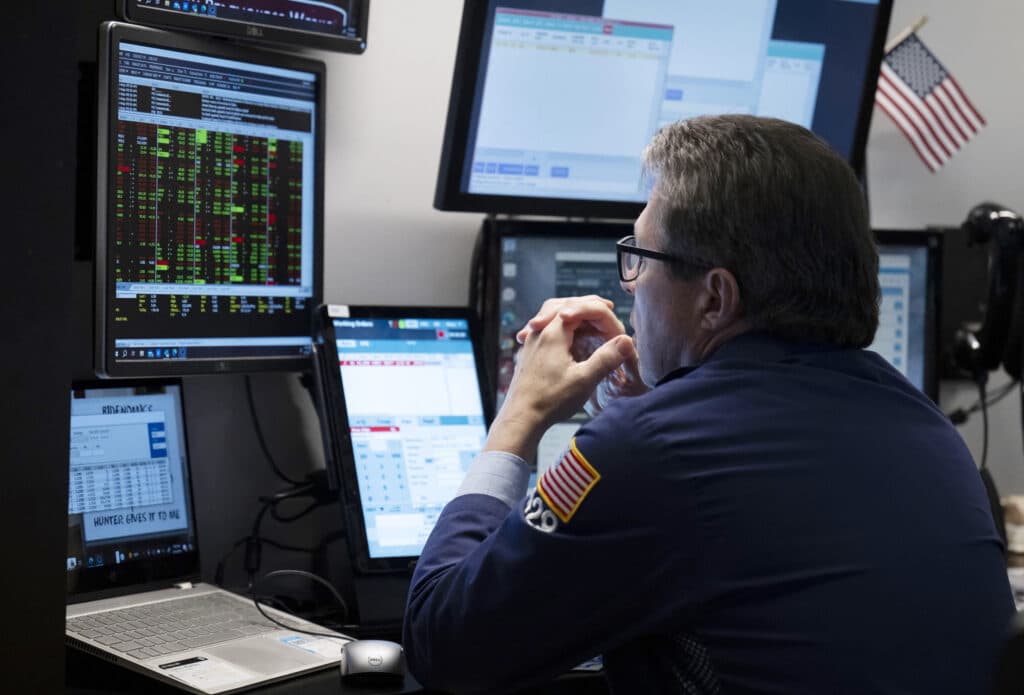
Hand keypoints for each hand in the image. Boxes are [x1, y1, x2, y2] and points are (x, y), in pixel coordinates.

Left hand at [485, 308, 636, 460]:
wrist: (521, 418)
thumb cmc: (550, 400)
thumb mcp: (584, 380)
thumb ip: (606, 358)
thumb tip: (627, 341)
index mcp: (553, 333)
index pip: (578, 307)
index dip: (599, 309)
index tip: (614, 316)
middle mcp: (539, 331)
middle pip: (563, 305)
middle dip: (586, 305)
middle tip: (606, 308)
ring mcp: (531, 341)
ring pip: (552, 315)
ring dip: (573, 313)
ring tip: (589, 319)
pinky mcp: (529, 352)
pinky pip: (545, 328)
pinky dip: (562, 325)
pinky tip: (568, 336)